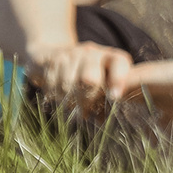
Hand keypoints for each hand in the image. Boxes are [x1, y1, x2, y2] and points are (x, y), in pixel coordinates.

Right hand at [23, 40, 139, 114]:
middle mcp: (94, 52)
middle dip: (86, 98)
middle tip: (85, 111)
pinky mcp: (54, 57)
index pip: (119, 63)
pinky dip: (56, 94)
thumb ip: (105, 98)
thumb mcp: (101, 83)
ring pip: (69, 82)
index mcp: (112, 57)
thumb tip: (101, 120)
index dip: (118, 80)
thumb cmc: (86, 73)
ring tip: (71, 105)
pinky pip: (53, 81)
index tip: (114, 97)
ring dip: (69, 99)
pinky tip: (59, 96)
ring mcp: (73, 53)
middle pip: (90, 77)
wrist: (53, 54)